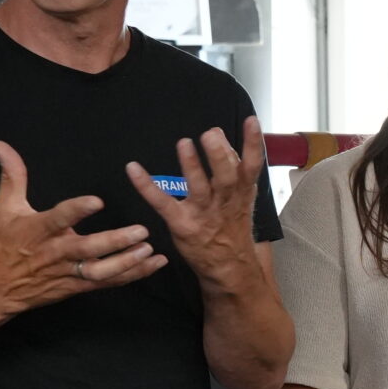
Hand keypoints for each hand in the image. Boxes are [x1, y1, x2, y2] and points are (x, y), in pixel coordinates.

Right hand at [0, 141, 163, 314]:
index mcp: (38, 230)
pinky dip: (133, 274)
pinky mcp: (79, 285)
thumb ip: (12, 176)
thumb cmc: (4, 244)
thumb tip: (0, 144)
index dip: (77, 210)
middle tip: (141, 230)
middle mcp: (56, 252)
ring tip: (149, 249)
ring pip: (101, 270)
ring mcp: (69, 271)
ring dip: (127, 262)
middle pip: (87, 249)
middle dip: (115, 241)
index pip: (59, 218)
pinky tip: (155, 263)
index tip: (97, 201)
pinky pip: (109, 282)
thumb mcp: (5, 208)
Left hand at [128, 117, 265, 288]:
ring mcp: (203, 214)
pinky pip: (162, 203)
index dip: (253, 144)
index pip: (252, 166)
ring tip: (184, 144)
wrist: (229, 267)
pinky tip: (134, 169)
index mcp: (242, 193)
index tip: (250, 121)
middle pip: (226, 177)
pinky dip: (146, 186)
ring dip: (191, 167)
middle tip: (211, 134)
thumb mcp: (242, 197)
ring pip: (198, 189)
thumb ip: (232, 166)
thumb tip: (219, 133)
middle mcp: (224, 202)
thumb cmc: (232, 226)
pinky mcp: (181, 224)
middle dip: (219, 156)